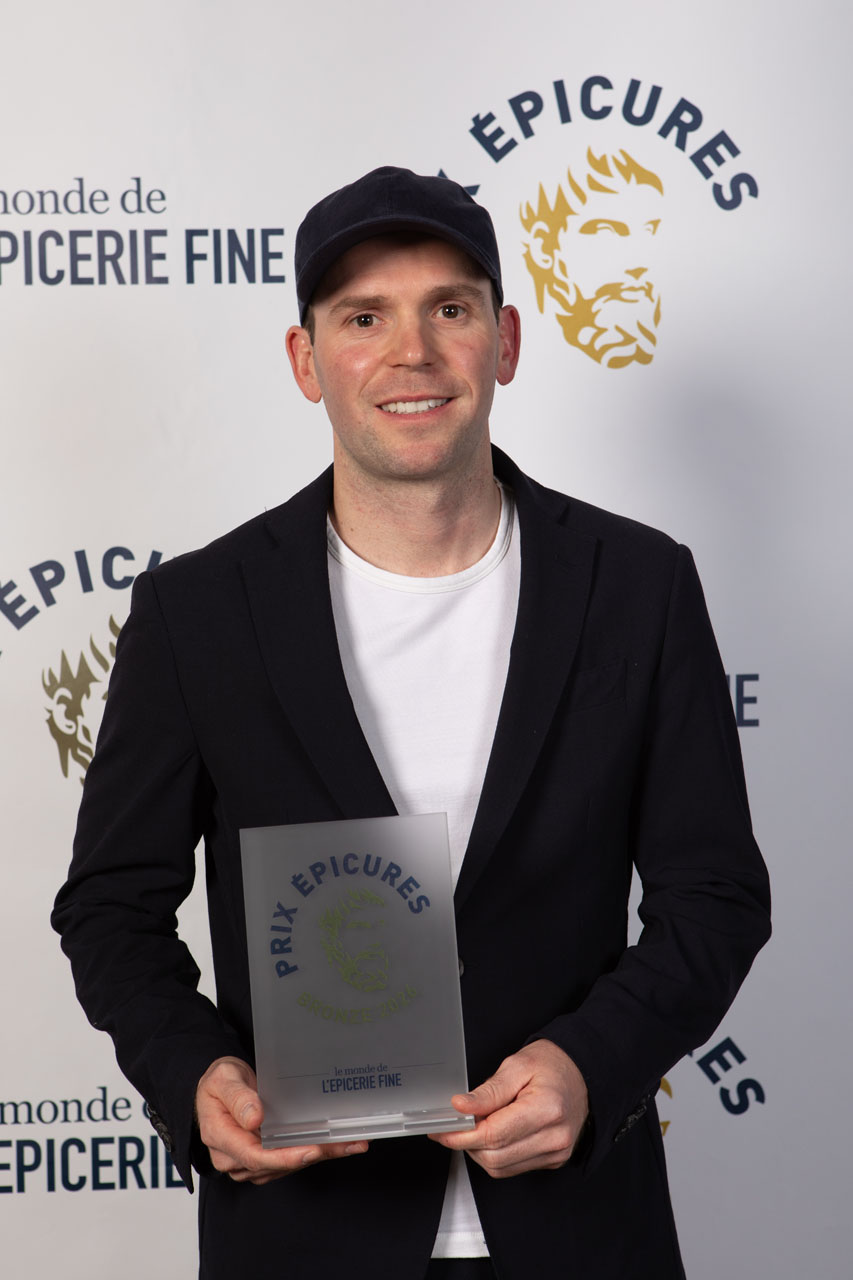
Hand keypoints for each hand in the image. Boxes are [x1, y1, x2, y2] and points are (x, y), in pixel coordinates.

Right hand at [195, 1056, 367, 1184]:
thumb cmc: (218, 1083)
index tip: (311, 1150)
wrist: (217, 1088)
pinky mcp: (261, 1159)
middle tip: (346, 1144)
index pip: (254, 1156)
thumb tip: (254, 1119)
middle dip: (313, 1155)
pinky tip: (335, 1144)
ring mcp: (247, 1161)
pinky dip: (312, 1153)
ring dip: (319, 1155)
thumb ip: (238, 1098)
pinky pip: (287, 1160)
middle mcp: (232, 1157)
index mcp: (220, 1137)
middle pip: (276, 1164)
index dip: (284, 1157)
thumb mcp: (224, 1079)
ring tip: (350, 1143)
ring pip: (286, 1165)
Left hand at [429, 1039, 587, 1178]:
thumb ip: (488, 1091)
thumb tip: (460, 1106)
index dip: (461, 1134)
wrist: (583, 1073)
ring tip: (476, 1126)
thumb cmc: (552, 1065)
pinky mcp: (553, 1160)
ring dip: (480, 1151)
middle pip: (494, 1157)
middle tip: (455, 1124)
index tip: (442, 1129)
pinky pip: (512, 1168)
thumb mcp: (517, 1065)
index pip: (494, 1134)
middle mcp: (555, 1137)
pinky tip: (493, 1134)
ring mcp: (556, 1153)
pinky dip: (495, 1155)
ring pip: (500, 1168)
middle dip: (467, 1143)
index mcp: (547, 1109)